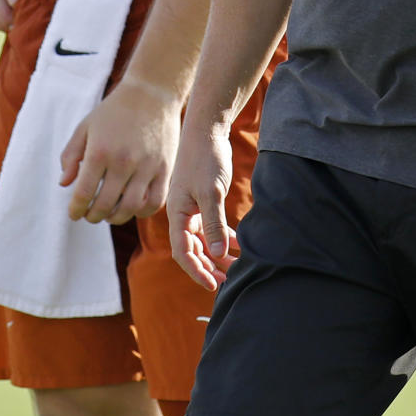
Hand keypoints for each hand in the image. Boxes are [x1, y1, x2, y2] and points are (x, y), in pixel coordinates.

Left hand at [59, 79, 181, 225]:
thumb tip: (64, 184)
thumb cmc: (114, 110)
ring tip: (110, 213)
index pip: (83, 194)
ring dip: (116, 217)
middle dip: (93, 216)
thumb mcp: (86, 127)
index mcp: (100, 151)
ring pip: (130, 208)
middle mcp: (123, 161)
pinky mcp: (165, 168)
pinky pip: (154, 202)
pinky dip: (142, 211)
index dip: (75, 210)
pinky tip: (133, 206)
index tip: (74, 214)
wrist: (152, 92)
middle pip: (105, 206)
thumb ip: (71, 155)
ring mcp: (146, 166)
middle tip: (90, 214)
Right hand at [167, 125, 235, 291]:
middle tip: (227, 281)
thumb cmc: (205, 159)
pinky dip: (223, 236)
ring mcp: (194, 208)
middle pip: (193, 249)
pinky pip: (212, 226)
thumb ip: (214, 223)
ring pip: (204, 239)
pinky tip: (238, 245)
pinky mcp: (206, 201)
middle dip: (208, 266)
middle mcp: (182, 214)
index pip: (182, 251)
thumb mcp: (211, 192)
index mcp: (177, 214)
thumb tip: (217, 254)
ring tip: (236, 267)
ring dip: (218, 254)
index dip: (196, 270)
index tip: (213, 284)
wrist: (208, 130)